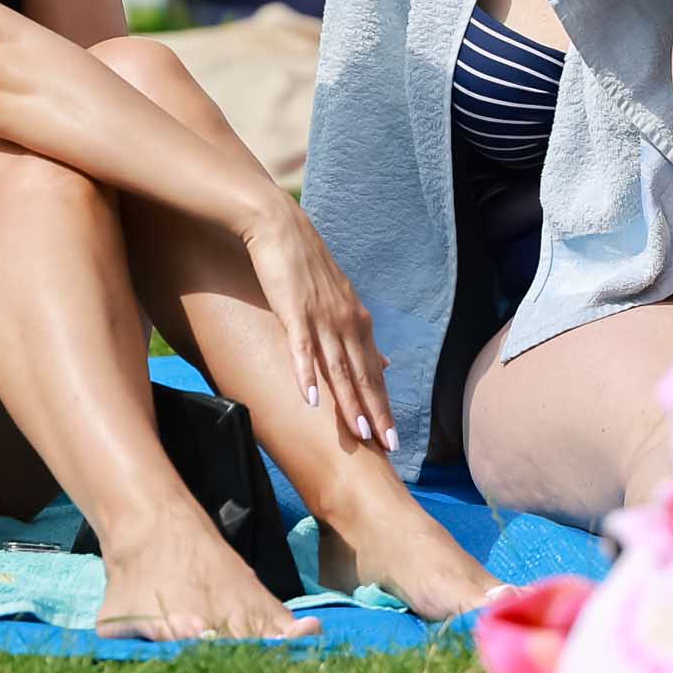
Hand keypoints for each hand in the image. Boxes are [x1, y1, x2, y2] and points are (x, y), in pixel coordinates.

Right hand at [241, 204, 394, 449]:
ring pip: (339, 368)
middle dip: (377, 412)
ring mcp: (321, 317)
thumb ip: (358, 332)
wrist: (280, 226)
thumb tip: (384, 361)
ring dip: (350, 403)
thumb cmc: (305, 264)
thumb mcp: (340, 298)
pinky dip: (307, 374)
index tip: (392, 435)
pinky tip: (311, 399)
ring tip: (360, 434)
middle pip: (364, 375)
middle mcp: (346, 320)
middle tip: (388, 446)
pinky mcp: (294, 311)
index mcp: (357, 319)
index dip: (383, 404)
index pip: (374, 370)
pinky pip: (302, 348)